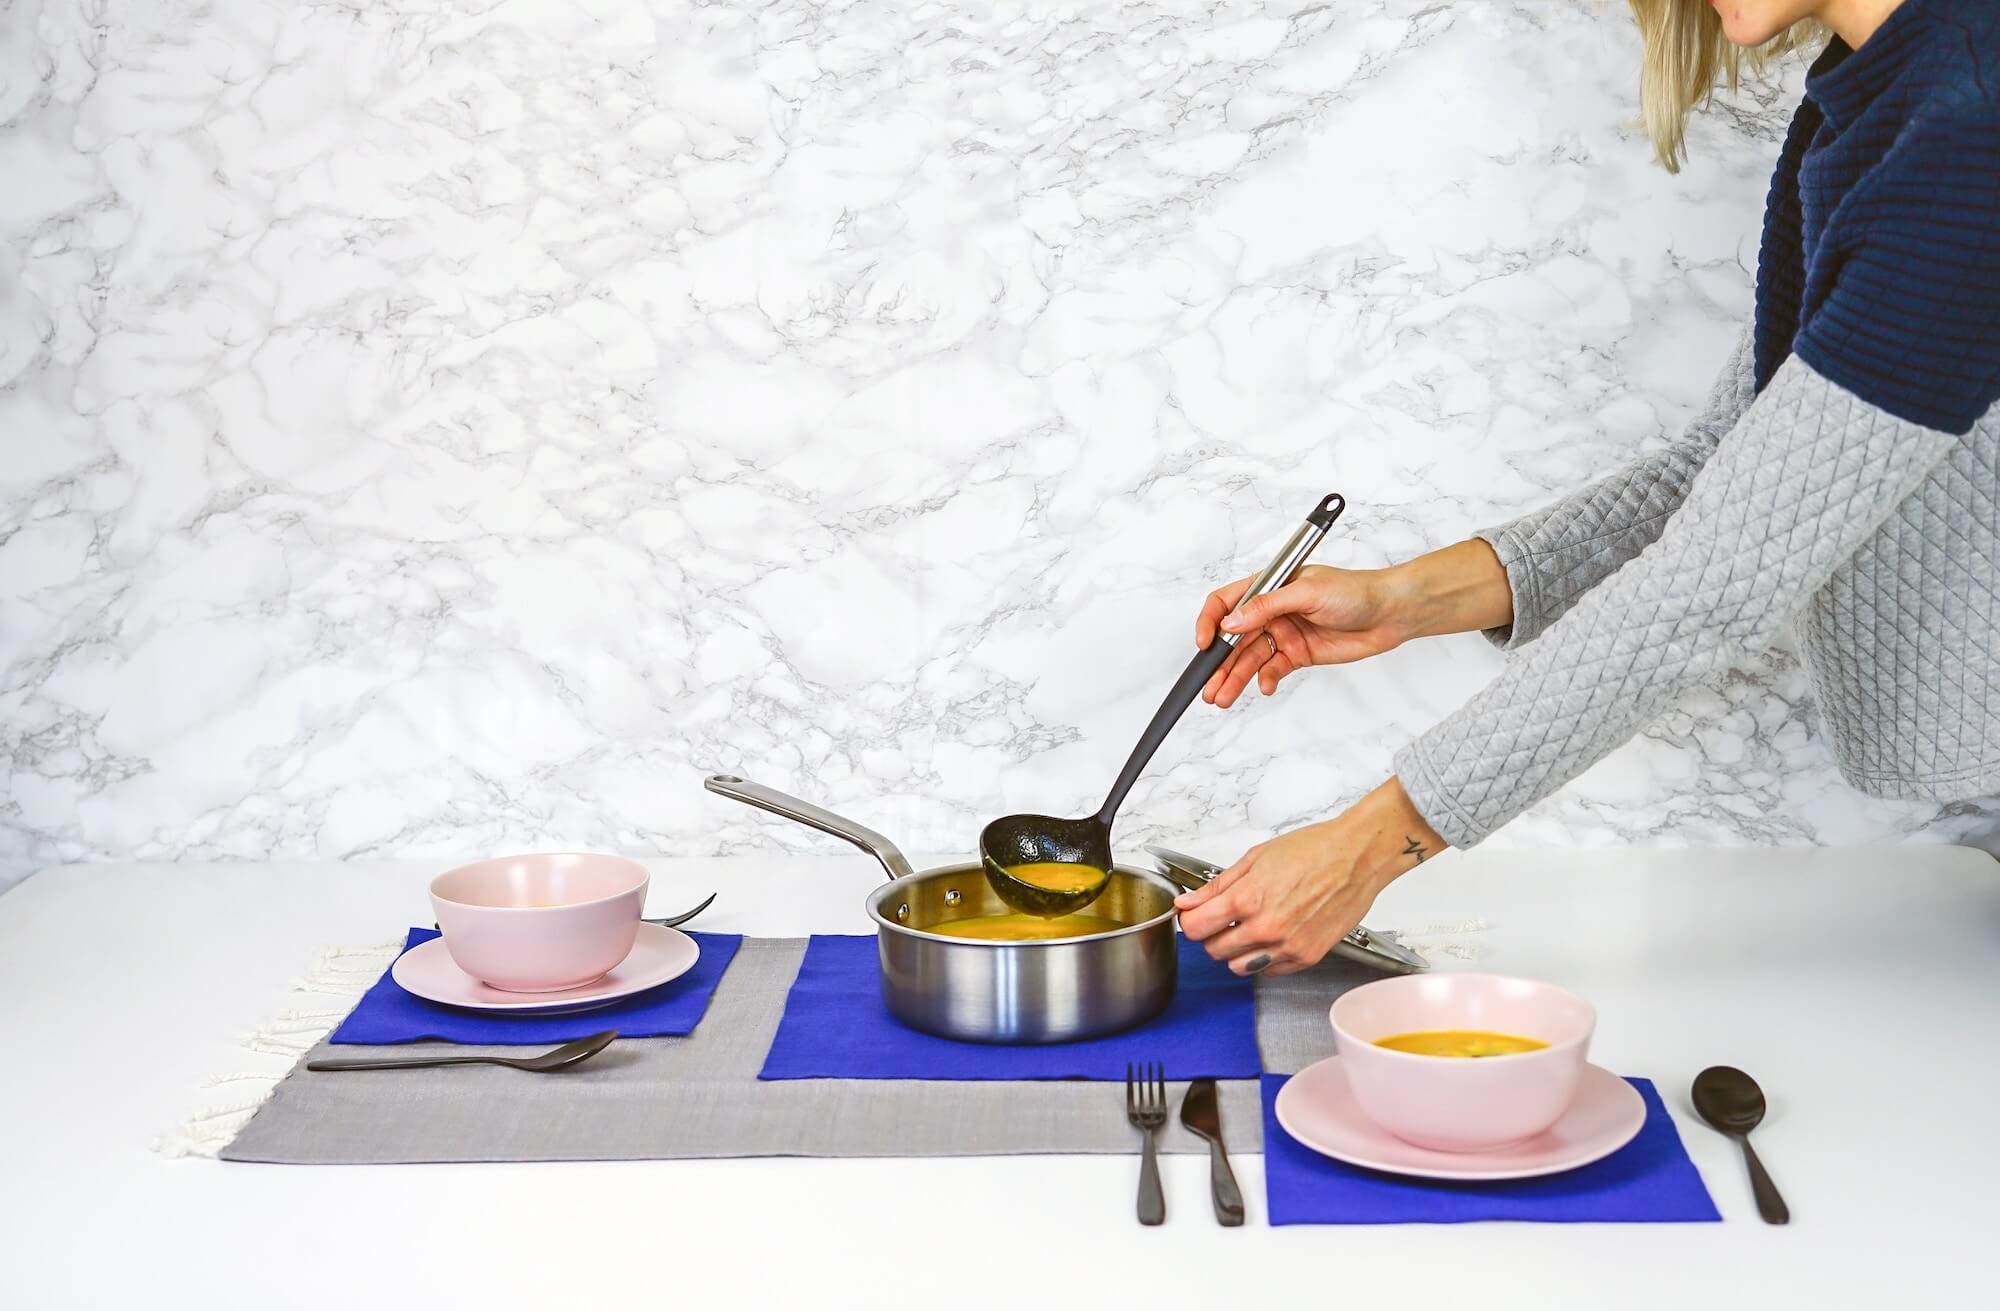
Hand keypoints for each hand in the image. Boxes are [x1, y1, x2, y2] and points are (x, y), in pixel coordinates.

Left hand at [1174, 778, 1445, 975]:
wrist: (1358, 856)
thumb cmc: (1314, 850)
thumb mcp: (1255, 859)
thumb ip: (1217, 886)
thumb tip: (1188, 902)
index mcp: (1248, 899)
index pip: (1195, 928)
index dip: (1190, 920)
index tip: (1194, 915)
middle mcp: (1266, 929)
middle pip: (1214, 951)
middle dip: (1212, 934)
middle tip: (1223, 918)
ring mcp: (1287, 947)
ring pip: (1238, 968)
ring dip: (1236, 951)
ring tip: (1248, 927)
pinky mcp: (1307, 957)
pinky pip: (1270, 971)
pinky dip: (1263, 958)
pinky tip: (1271, 936)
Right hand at [1194, 539, 1512, 708]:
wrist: (1391, 613)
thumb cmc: (1356, 591)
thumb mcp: (1307, 591)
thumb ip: (1267, 607)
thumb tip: (1232, 622)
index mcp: (1268, 587)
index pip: (1226, 603)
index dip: (1210, 622)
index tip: (1205, 644)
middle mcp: (1272, 611)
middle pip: (1234, 639)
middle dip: (1219, 663)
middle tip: (1209, 686)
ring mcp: (1284, 634)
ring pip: (1250, 660)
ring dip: (1235, 678)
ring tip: (1222, 698)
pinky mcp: (1298, 655)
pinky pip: (1273, 670)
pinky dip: (1265, 680)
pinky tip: (1265, 687)